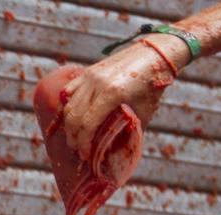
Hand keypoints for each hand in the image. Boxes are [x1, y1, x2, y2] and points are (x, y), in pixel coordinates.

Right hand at [62, 37, 187, 160]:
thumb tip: (114, 154)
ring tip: (74, 138)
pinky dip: (67, 107)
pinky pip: (69, 92)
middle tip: (78, 150)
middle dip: (73, 137)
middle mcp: (97, 83)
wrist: (153, 54)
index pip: (88, 124)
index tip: (85, 155)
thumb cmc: (152, 86)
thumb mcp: (143, 113)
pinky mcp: (88, 71)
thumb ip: (129, 132)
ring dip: (68, 125)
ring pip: (69, 105)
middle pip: (74, 116)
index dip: (84, 143)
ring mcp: (90, 75)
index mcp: (112, 93)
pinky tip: (71, 120)